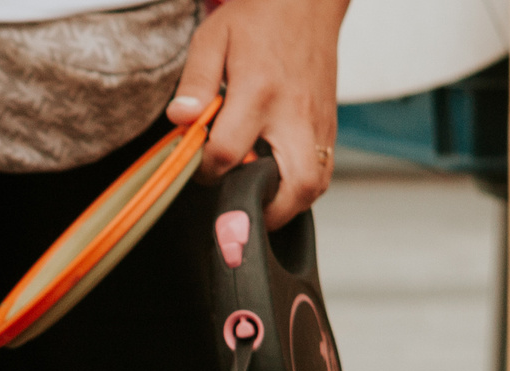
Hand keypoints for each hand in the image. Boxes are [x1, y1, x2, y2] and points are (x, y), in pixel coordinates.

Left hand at [165, 0, 349, 227]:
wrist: (307, 1)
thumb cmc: (260, 17)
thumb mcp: (213, 39)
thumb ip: (194, 83)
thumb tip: (180, 121)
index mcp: (259, 92)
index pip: (227, 154)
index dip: (205, 170)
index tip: (199, 165)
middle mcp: (294, 114)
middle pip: (291, 188)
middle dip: (261, 212)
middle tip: (237, 207)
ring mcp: (318, 124)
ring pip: (312, 188)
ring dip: (285, 206)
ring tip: (257, 198)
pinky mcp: (329, 127)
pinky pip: (322, 174)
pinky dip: (299, 189)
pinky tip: (277, 180)